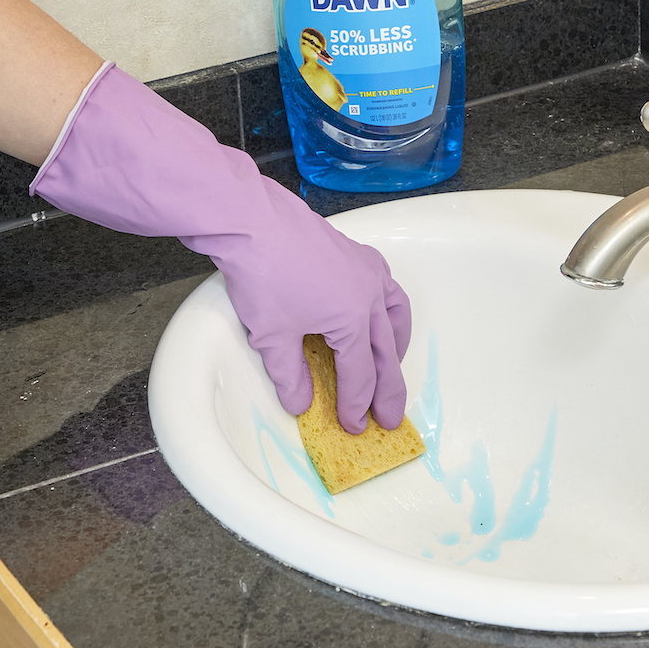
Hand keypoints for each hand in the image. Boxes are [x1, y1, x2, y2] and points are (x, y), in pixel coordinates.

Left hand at [32, 63, 411, 431]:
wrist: (251, 220)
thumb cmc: (262, 276)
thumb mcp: (271, 336)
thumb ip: (290, 376)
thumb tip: (300, 404)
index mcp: (353, 320)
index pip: (359, 373)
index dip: (356, 403)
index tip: (353, 426)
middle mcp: (370, 296)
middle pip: (386, 352)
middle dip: (387, 389)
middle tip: (390, 418)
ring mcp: (368, 272)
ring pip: (395, 318)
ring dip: (397, 348)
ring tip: (395, 368)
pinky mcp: (359, 256)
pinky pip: (388, 290)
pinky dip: (391, 311)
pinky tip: (380, 316)